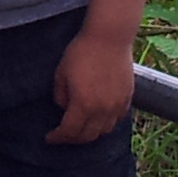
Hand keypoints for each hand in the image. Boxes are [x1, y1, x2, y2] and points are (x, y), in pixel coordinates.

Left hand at [46, 23, 135, 143]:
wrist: (109, 37)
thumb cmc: (81, 52)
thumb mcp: (61, 73)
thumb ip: (60, 95)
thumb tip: (64, 108)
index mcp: (83, 104)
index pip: (69, 131)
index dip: (58, 137)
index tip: (50, 137)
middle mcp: (102, 110)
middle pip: (88, 136)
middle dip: (73, 139)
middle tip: (64, 136)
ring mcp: (117, 105)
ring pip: (105, 130)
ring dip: (91, 133)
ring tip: (82, 128)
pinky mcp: (127, 97)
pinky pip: (117, 119)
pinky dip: (106, 123)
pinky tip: (99, 117)